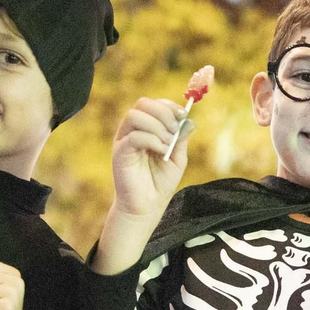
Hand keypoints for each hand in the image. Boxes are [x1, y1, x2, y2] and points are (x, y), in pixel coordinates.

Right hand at [111, 97, 192, 223]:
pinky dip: (152, 140)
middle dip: (163, 113)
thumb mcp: (177, 158)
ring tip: (167, 144)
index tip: (183, 115)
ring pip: (135, 115)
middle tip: (175, 131)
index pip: (154, 104)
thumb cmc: (160, 183)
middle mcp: (133, 130)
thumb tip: (189, 120)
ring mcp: (124, 140)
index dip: (169, 105)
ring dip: (157, 126)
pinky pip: (134, 136)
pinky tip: (161, 152)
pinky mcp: (120, 152)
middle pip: (143, 103)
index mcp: (146, 128)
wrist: (147, 206)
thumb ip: (181, 139)